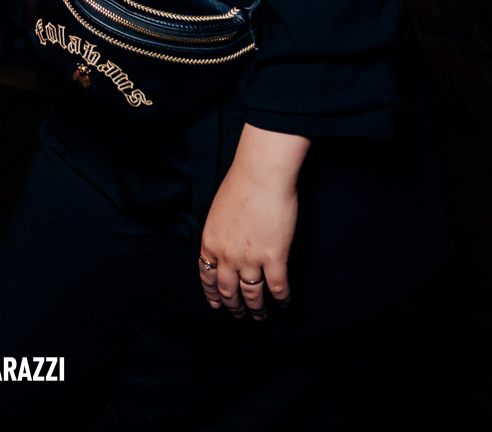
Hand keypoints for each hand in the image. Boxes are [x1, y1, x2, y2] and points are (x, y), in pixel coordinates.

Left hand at [198, 124, 308, 319]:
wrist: (261, 174)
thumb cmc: (241, 183)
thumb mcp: (218, 210)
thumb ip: (219, 231)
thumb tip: (225, 242)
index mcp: (210, 242)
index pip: (206, 275)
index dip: (211, 293)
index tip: (216, 304)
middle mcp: (226, 255)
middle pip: (227, 290)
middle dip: (233, 306)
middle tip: (238, 315)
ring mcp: (250, 259)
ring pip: (252, 294)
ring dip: (257, 309)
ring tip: (261, 317)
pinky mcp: (274, 257)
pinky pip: (278, 287)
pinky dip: (282, 299)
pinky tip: (284, 305)